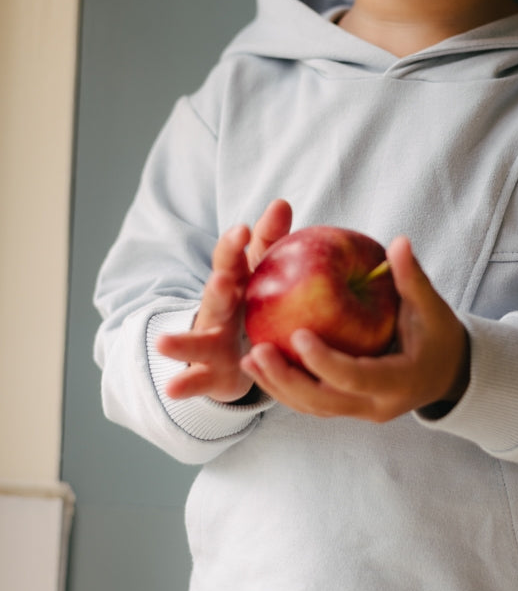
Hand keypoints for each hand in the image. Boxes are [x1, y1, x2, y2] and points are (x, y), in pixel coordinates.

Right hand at [156, 199, 292, 401]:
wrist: (234, 350)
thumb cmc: (250, 302)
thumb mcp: (261, 272)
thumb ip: (269, 240)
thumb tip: (280, 202)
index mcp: (234, 283)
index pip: (231, 261)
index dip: (235, 247)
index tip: (242, 230)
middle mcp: (218, 309)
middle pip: (216, 298)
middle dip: (218, 289)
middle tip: (223, 281)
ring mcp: (210, 341)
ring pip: (197, 341)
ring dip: (181, 343)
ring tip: (163, 344)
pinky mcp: (210, 373)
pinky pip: (198, 379)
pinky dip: (187, 384)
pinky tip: (173, 389)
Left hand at [240, 235, 469, 421]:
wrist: (448, 373)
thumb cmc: (440, 334)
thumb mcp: (431, 308)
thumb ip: (412, 278)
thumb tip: (398, 242)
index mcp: (399, 382)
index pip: (355, 376)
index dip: (325, 359)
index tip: (297, 334)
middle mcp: (377, 406)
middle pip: (324, 401)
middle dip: (288, 380)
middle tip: (257, 352)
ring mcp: (361, 411)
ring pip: (313, 407)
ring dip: (279, 386)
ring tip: (250, 359)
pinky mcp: (348, 407)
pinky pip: (313, 402)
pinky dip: (287, 387)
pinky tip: (261, 365)